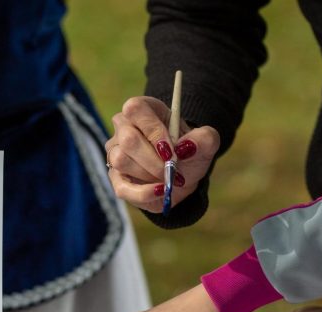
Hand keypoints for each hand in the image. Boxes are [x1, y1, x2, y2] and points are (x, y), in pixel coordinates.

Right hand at [106, 96, 220, 212]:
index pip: (135, 109)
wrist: (183, 176)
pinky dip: (144, 193)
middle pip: (128, 139)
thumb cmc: (189, 153)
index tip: (171, 149)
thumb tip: (186, 147)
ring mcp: (116, 153)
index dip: (153, 130)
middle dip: (154, 159)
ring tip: (168, 177)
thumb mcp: (206, 143)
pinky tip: (161, 190)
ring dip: (150, 174)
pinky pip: (122, 187)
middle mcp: (124, 128)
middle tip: (173, 169)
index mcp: (144, 111)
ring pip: (121, 161)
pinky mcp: (116, 178)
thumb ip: (205, 138)